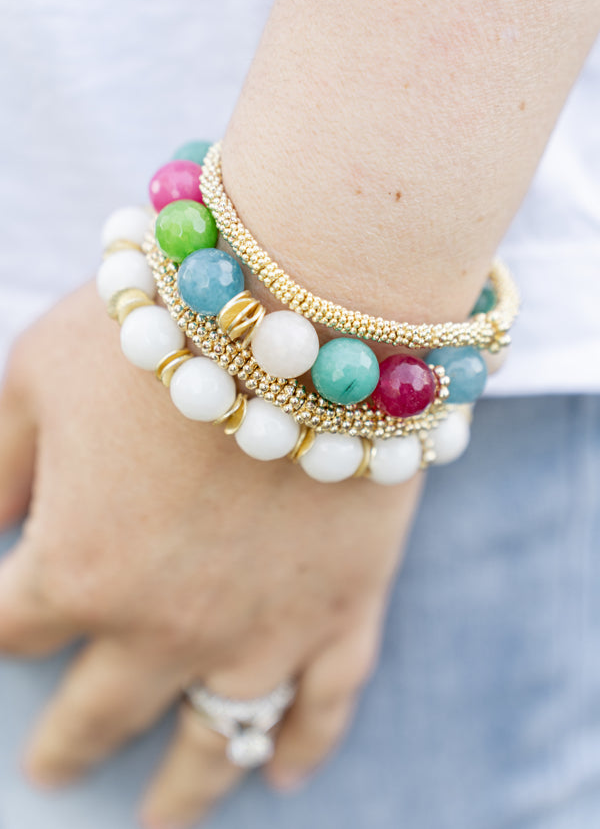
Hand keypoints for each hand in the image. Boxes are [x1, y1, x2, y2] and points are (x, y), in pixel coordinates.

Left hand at [0, 282, 422, 827]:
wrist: (309, 299)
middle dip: (67, 742)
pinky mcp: (345, 607)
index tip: (2, 628)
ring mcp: (265, 628)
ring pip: (215, 742)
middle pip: (101, 712)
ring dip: (180, 794)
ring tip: (158, 824)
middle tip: (53, 769)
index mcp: (78, 572)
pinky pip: (324, 706)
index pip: (12, 629)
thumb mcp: (34, 377)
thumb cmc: (163, 324)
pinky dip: (299, 749)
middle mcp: (167, 626)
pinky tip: (281, 776)